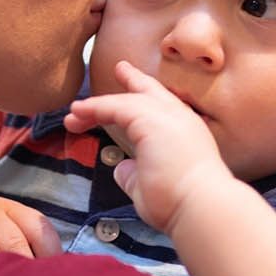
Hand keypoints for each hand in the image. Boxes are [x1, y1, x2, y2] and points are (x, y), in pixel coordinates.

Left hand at [62, 60, 234, 232]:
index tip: (134, 87)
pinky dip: (95, 109)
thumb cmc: (180, 204)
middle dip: (134, 79)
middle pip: (153, 92)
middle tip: (120, 68)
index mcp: (185, 134)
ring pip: (128, 102)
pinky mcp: (151, 120)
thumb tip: (120, 166)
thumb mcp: (151, 185)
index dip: (146, 97)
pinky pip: (116, 107)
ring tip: (74, 113)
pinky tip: (78, 114)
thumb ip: (134, 173)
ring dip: (98, 106)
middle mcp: (181, 120)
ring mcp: (169, 116)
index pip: (164, 109)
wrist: (201, 207)